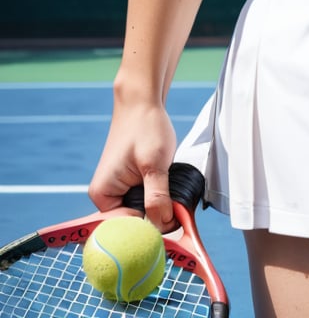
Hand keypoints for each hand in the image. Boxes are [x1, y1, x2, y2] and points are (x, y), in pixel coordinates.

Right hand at [89, 101, 177, 231]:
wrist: (142, 103)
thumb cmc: (145, 128)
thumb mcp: (154, 165)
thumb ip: (157, 198)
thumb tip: (163, 228)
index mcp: (103, 196)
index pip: (126, 230)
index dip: (149, 232)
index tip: (172, 230)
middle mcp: (107, 199)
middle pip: (135, 225)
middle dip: (157, 222)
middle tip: (180, 215)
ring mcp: (119, 192)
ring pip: (143, 215)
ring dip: (161, 211)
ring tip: (177, 202)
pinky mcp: (130, 186)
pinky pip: (145, 203)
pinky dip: (160, 202)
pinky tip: (171, 196)